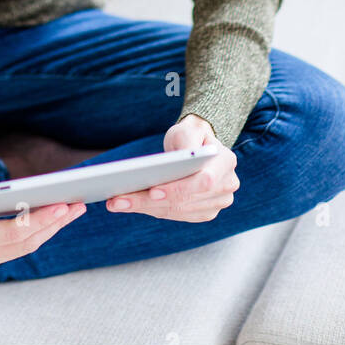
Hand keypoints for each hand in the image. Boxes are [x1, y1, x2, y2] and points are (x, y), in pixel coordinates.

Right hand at [0, 164, 86, 275]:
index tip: (60, 206)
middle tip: (77, 205)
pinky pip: (21, 245)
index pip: (11, 232)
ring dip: (51, 228)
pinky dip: (40, 230)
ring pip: (26, 246)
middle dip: (53, 223)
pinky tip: (56, 216)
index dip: (37, 220)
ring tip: (74, 209)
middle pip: (25, 242)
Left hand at [104, 114, 238, 222]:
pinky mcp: (204, 213)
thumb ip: (187, 140)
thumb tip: (179, 160)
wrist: (197, 145)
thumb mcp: (189, 128)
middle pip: (185, 200)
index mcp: (226, 162)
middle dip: (149, 201)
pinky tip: (130, 205)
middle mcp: (227, 186)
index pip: (203, 181)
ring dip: (145, 208)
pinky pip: (176, 216)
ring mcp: (217, 203)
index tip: (152, 191)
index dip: (178, 189)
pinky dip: (151, 211)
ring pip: (178, 211)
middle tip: (118, 200)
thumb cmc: (190, 134)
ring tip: (117, 203)